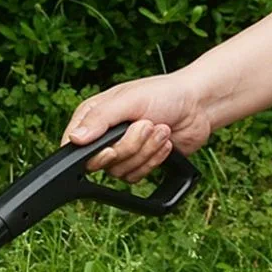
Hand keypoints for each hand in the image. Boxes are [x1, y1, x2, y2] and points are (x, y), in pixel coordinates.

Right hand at [61, 72, 211, 182]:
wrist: (199, 106)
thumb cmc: (165, 94)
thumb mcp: (129, 100)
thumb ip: (100, 118)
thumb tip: (75, 138)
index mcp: (93, 116)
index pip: (73, 145)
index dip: (90, 152)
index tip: (109, 147)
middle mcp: (102, 136)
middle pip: (99, 162)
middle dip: (129, 146)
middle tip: (146, 126)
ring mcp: (120, 152)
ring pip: (120, 171)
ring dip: (146, 152)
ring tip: (161, 129)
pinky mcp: (137, 164)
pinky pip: (135, 177)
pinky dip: (153, 161)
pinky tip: (164, 143)